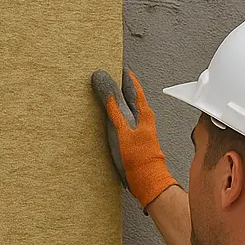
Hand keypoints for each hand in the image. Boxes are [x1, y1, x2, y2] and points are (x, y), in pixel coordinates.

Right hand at [91, 67, 178, 210]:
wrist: (146, 181)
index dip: (120, 72)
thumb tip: (102, 77)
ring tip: (99, 93)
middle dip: (114, 84)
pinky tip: (104, 118)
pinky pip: (120, 120)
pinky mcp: (132, 139)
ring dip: (113, 100)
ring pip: (124, 107)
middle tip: (100, 75)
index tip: (109, 62)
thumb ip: (112, 102)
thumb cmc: (138, 156)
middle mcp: (142, 117)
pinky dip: (112, 115)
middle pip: (127, 94)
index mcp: (142, 110)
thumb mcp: (121, 126)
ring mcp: (137, 128)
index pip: (131, 83)